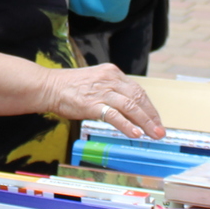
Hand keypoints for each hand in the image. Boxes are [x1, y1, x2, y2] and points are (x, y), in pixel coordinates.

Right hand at [39, 64, 164, 139]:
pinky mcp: (93, 104)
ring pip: (131, 107)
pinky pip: (115, 116)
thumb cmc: (70, 87)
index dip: (149, 108)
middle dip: (152, 117)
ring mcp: (102, 91)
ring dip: (145, 123)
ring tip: (154, 135)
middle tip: (161, 131)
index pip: (138, 91)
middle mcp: (110, 79)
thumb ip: (112, 90)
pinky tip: (136, 134)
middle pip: (138, 98)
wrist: (49, 86)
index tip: (156, 120)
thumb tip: (128, 108)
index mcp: (112, 73)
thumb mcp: (96, 82)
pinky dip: (127, 126)